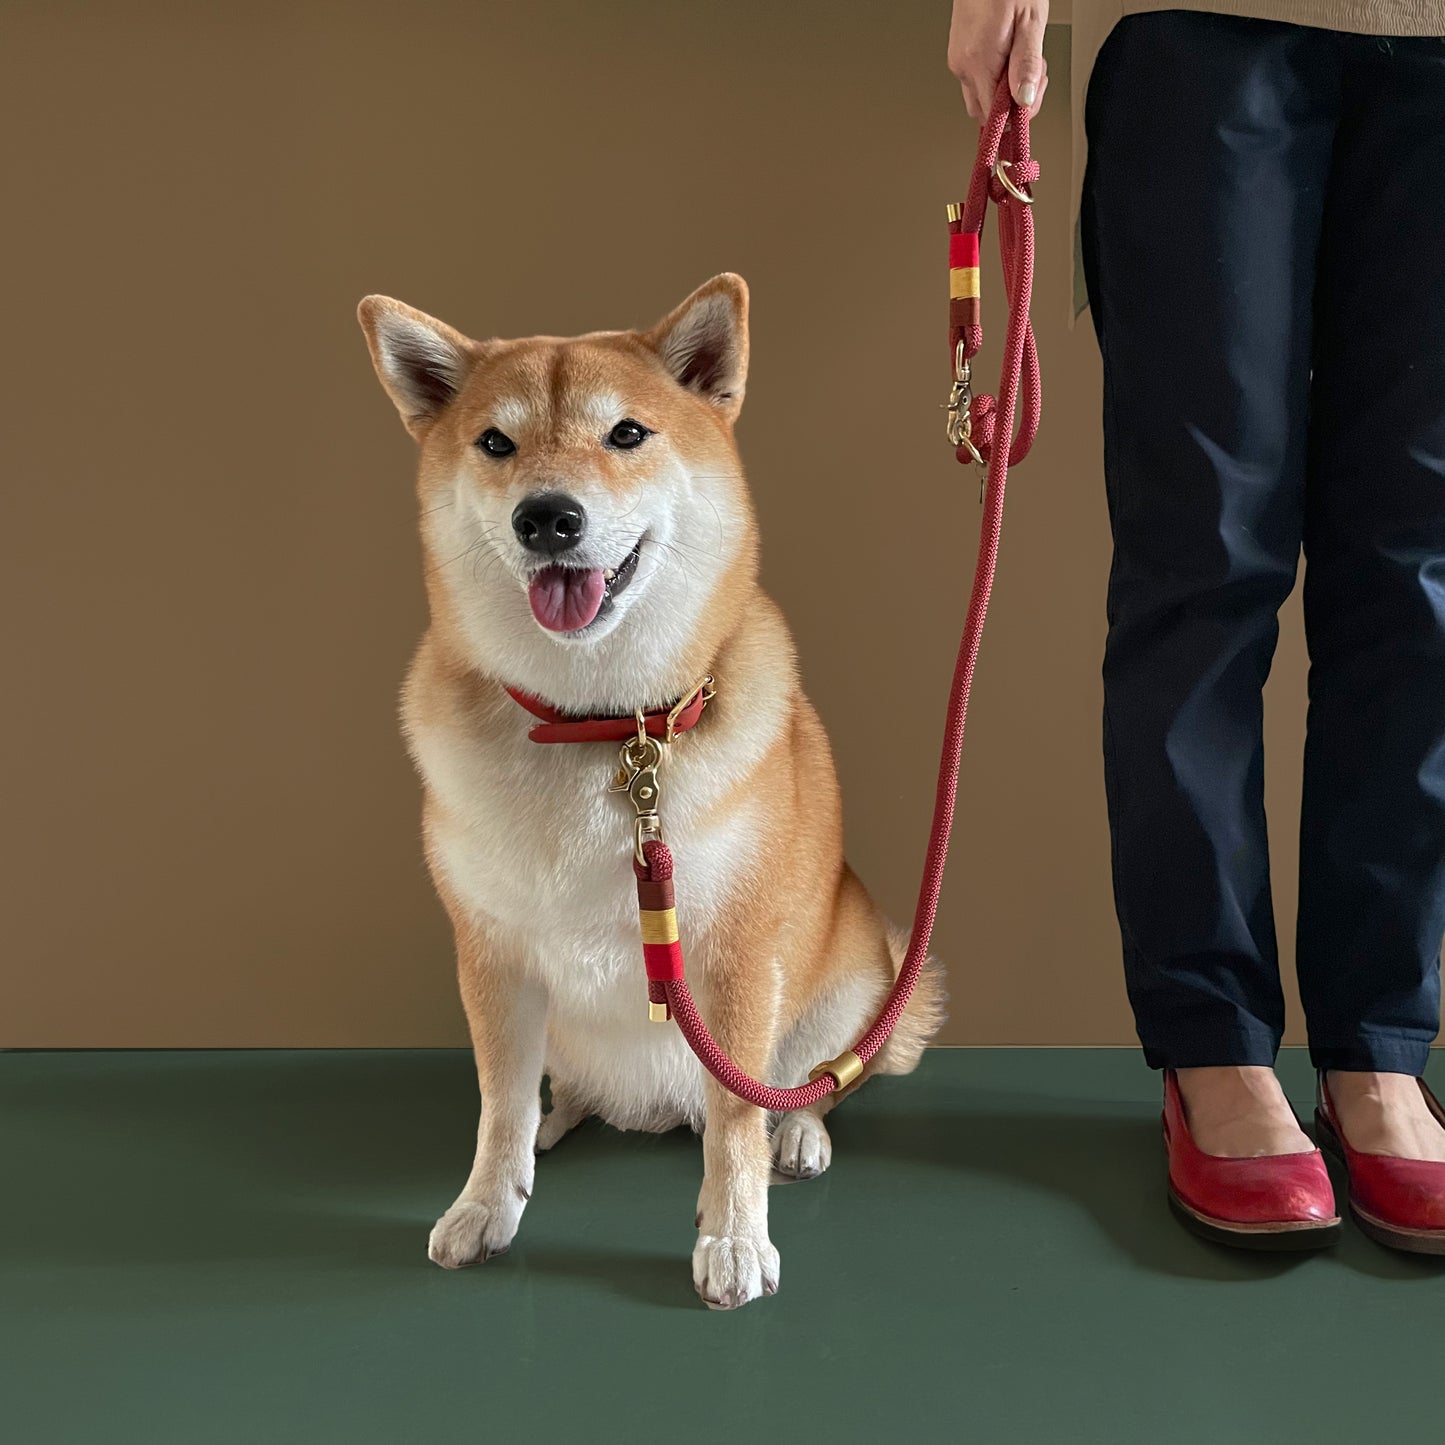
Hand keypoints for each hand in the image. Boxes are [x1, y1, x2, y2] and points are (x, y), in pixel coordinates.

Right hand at [947, 0, 1048, 120]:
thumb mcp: (1030, 20)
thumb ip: (1027, 64)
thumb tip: (1025, 100)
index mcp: (978, 61)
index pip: (992, 116)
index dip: (1014, 117)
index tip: (1030, 102)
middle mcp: (962, 66)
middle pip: (986, 112)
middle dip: (1012, 105)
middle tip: (1032, 77)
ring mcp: (959, 61)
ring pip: (983, 96)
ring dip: (1006, 89)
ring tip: (1022, 58)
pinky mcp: (961, 54)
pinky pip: (979, 79)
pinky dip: (998, 76)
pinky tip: (1011, 54)